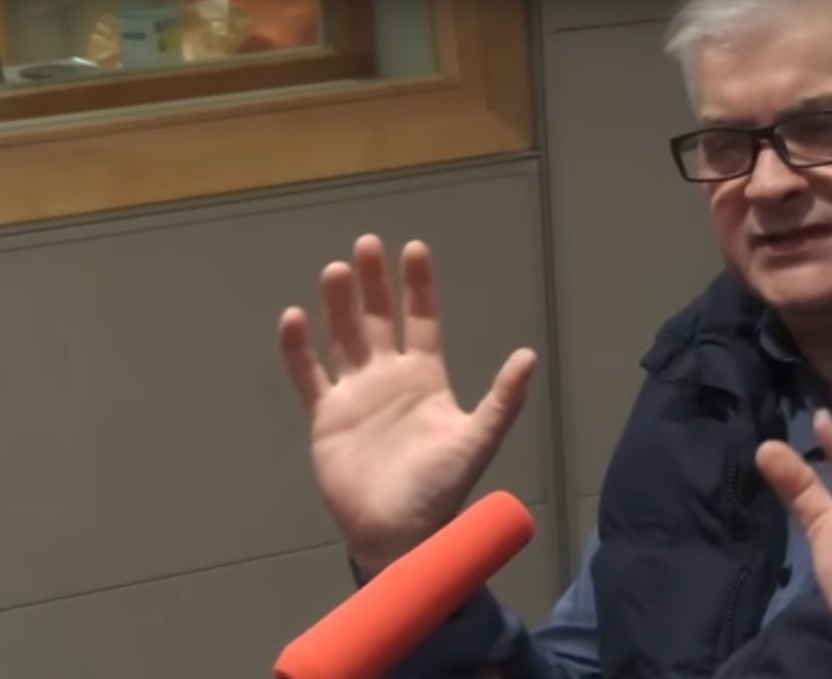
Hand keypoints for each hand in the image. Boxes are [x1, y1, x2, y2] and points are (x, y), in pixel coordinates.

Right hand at [278, 234, 536, 573]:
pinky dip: (298, 349)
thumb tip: (529, 354)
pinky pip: (308, 376)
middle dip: (373, 283)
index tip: (414, 249)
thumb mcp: (477, 439)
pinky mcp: (325, 416)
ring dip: (338, 305)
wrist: (398, 531)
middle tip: (366, 243)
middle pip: (377, 318)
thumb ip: (503, 399)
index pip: (422, 320)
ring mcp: (355, 394)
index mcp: (425, 376)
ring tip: (336, 270)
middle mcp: (388, 376)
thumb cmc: (440, 486)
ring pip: (342, 338)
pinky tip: (294, 317)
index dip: (418, 286)